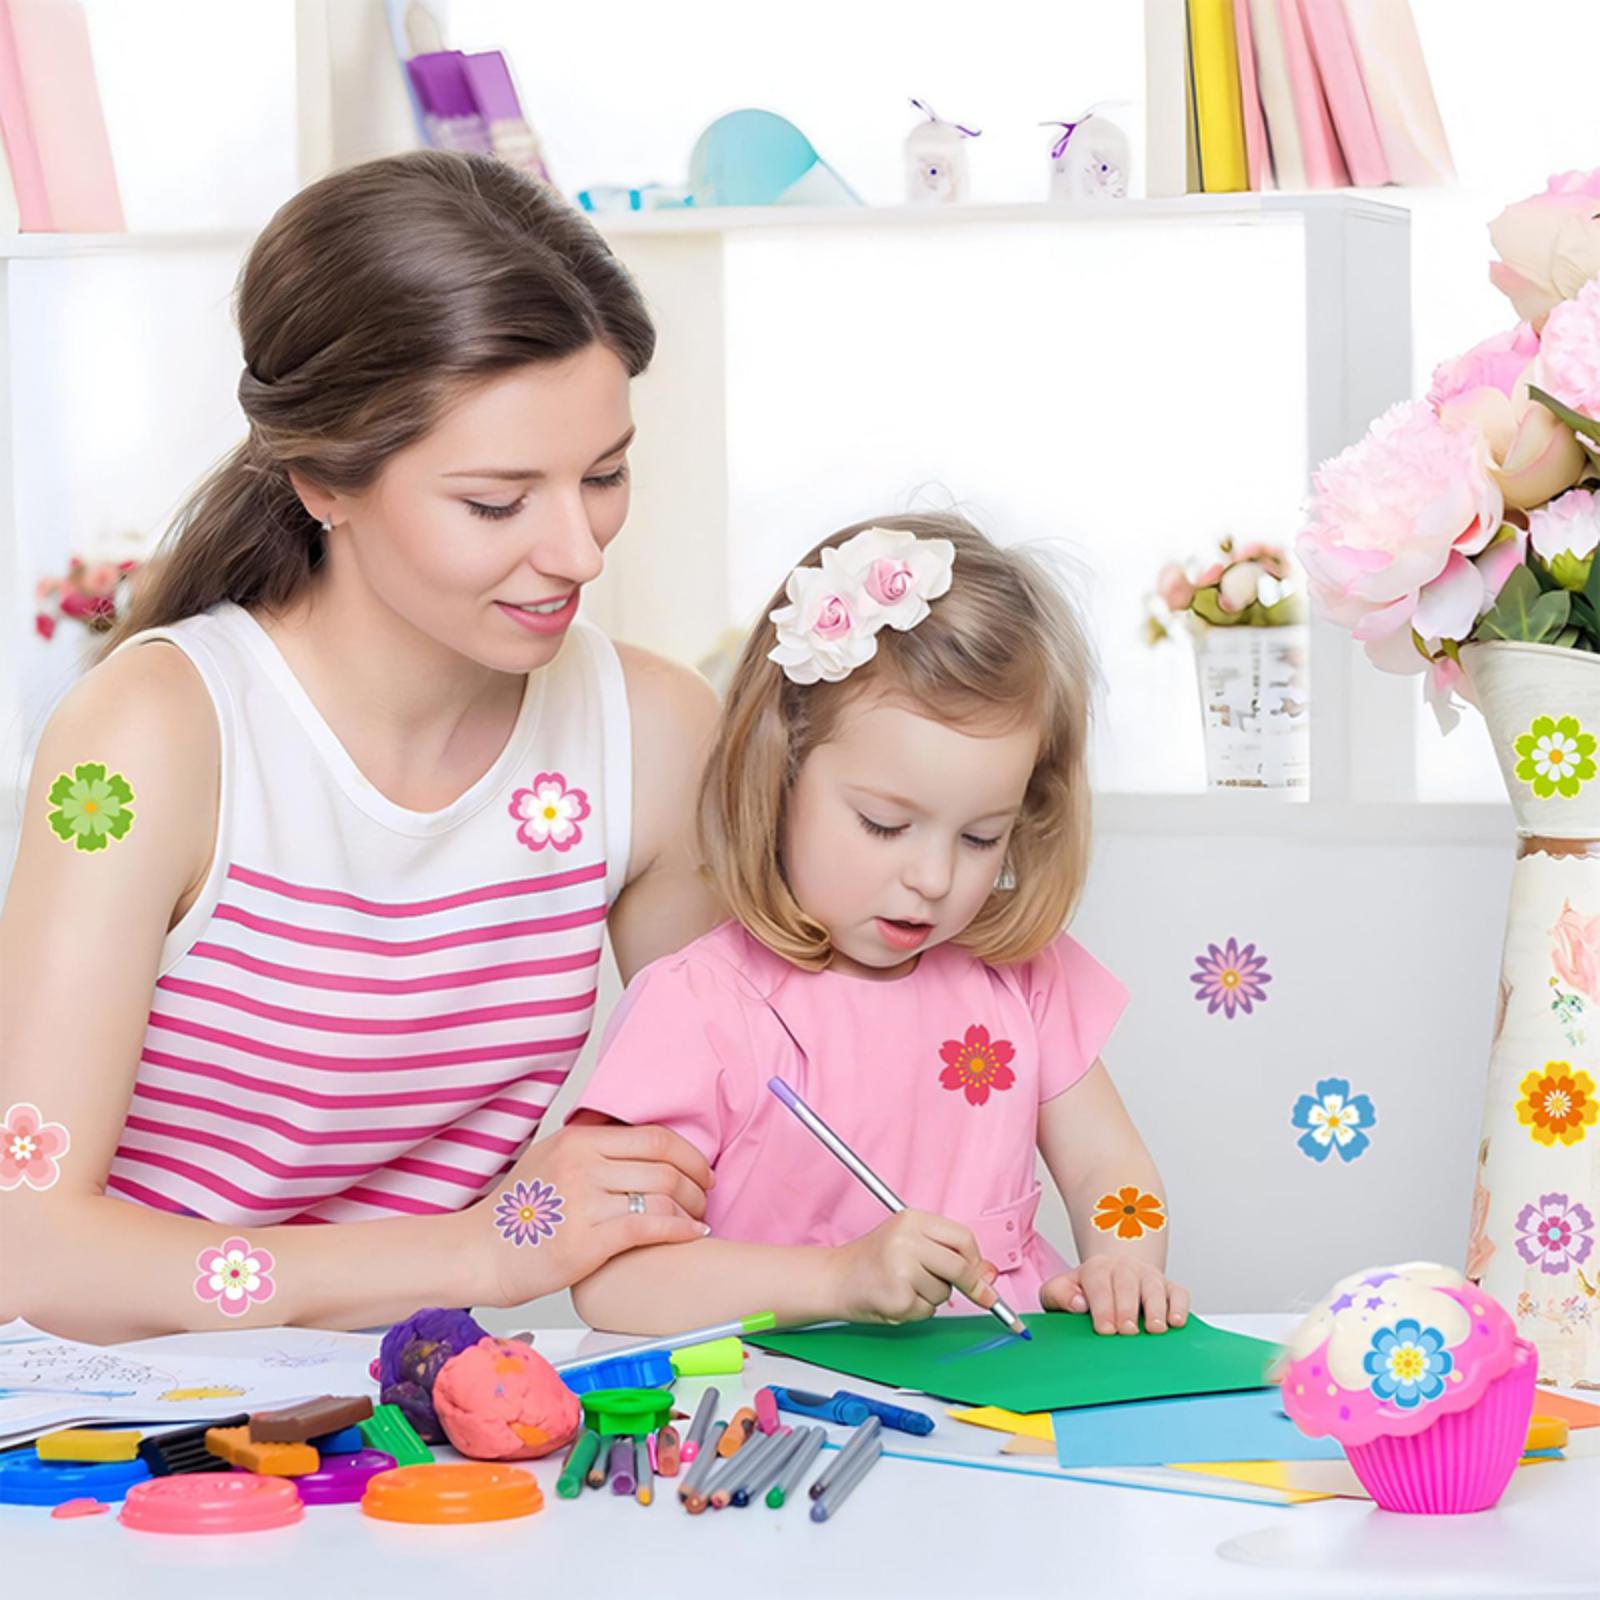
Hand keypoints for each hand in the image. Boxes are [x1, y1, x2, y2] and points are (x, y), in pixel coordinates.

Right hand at [477, 1122, 712, 1307]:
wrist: (478, 1254)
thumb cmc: (517, 1212)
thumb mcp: (549, 1157)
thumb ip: (591, 1145)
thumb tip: (638, 1137)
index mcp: (577, 1140)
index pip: (653, 1136)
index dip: (689, 1153)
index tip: (701, 1169)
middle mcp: (581, 1165)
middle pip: (664, 1165)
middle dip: (697, 1183)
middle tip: (705, 1196)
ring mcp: (583, 1202)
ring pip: (663, 1196)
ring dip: (692, 1209)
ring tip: (697, 1219)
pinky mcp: (585, 1241)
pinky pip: (650, 1227)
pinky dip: (680, 1230)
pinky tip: (692, 1235)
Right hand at [826, 1209, 998, 1324]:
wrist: (834, 1279)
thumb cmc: (873, 1261)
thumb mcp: (910, 1244)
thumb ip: (948, 1254)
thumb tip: (989, 1274)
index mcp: (912, 1219)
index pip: (963, 1237)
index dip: (977, 1260)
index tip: (982, 1275)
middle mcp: (907, 1240)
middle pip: (960, 1266)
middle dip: (973, 1286)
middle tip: (981, 1296)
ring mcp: (902, 1268)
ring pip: (944, 1292)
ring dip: (933, 1297)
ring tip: (906, 1287)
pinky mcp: (898, 1297)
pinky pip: (927, 1311)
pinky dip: (918, 1311)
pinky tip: (897, 1299)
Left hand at [1041, 1256, 1188, 1334]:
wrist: (1115, 1269)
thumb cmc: (1087, 1288)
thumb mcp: (1063, 1288)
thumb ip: (1059, 1294)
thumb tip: (1077, 1304)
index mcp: (1097, 1270)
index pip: (1099, 1285)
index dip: (1102, 1307)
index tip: (1104, 1329)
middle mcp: (1125, 1270)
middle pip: (1127, 1285)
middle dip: (1127, 1308)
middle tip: (1126, 1331)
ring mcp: (1149, 1278)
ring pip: (1154, 1288)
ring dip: (1156, 1308)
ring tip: (1155, 1329)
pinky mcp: (1170, 1288)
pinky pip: (1179, 1293)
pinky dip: (1180, 1306)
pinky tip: (1176, 1322)